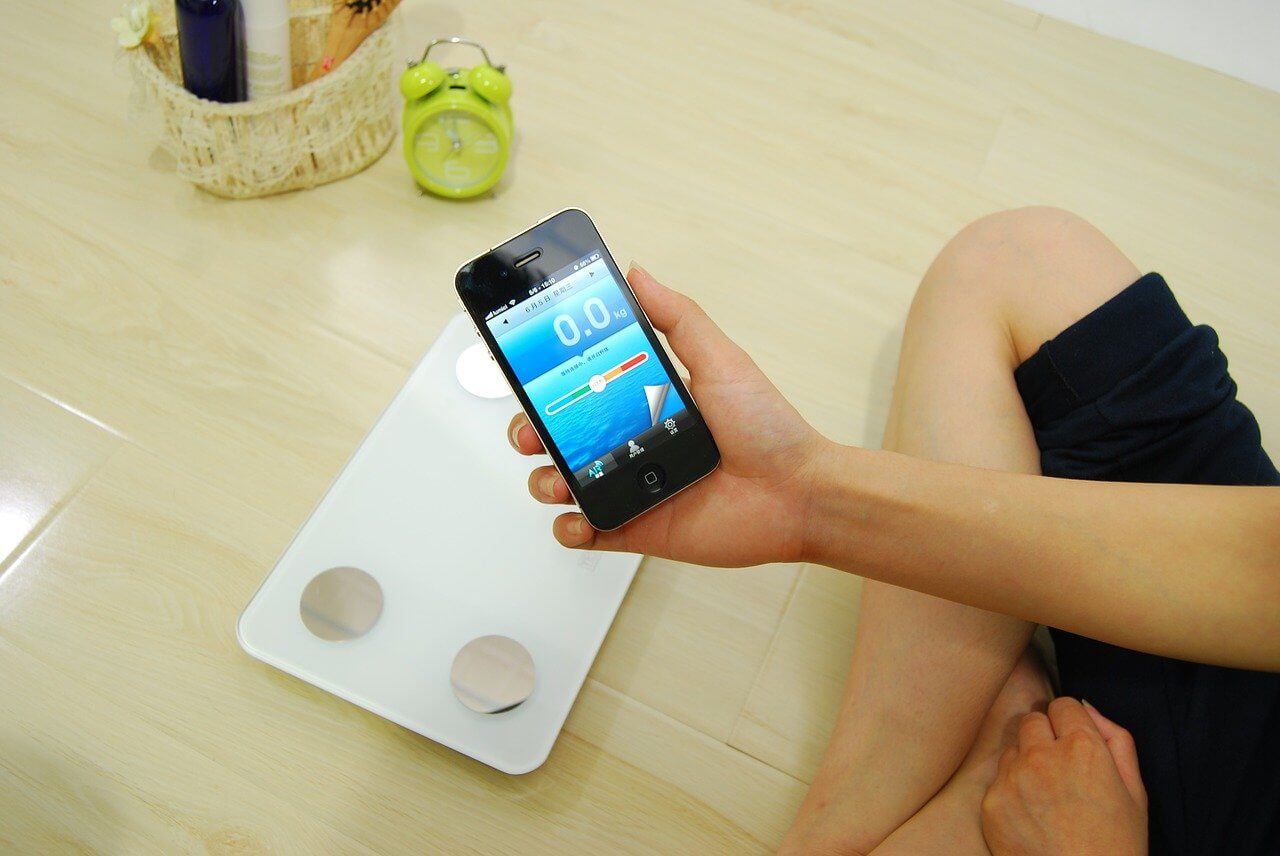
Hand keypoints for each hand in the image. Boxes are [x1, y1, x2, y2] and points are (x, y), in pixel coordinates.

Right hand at [508, 263, 826, 565]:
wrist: (797, 494)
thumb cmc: (768, 428)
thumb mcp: (720, 360)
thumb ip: (676, 317)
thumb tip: (638, 272)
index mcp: (643, 400)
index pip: (582, 385)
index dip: (547, 381)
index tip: (525, 369)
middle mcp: (631, 442)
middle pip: (559, 434)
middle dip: (531, 430)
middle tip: (533, 429)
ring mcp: (631, 486)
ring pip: (562, 483)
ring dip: (544, 480)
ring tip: (557, 477)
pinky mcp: (638, 528)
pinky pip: (586, 532)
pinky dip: (570, 529)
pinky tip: (577, 517)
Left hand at [981, 697, 1147, 855]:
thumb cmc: (1116, 846)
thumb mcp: (1135, 792)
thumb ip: (1116, 739)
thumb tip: (1086, 708)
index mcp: (1083, 748)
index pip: (1063, 705)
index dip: (1071, 723)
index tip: (1074, 742)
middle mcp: (1042, 756)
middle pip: (1032, 720)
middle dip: (1045, 736)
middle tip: (1060, 769)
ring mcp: (1012, 779)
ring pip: (1012, 749)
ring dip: (1026, 762)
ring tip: (1047, 797)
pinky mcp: (991, 803)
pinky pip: (997, 781)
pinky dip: (1011, 792)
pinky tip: (1031, 816)